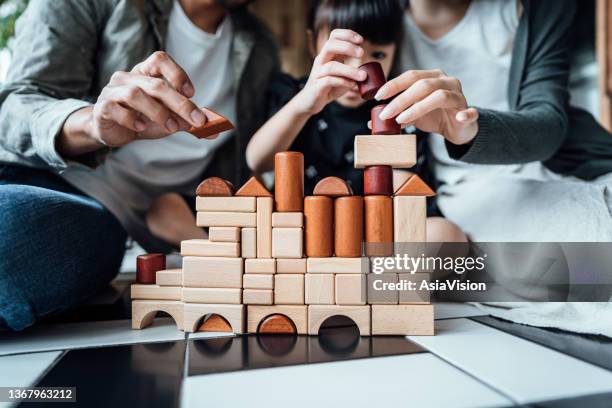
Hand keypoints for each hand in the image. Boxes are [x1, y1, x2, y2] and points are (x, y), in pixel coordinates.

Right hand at [90, 51, 207, 146]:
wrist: (114, 132)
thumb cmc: (143, 119)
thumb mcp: (169, 119)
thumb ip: (188, 122)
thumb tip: (213, 131)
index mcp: (145, 73)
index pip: (160, 59)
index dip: (177, 73)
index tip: (191, 94)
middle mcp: (127, 77)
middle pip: (155, 84)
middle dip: (179, 103)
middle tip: (196, 120)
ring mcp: (112, 91)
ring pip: (136, 94)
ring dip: (158, 112)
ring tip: (169, 128)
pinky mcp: (102, 108)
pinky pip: (116, 109)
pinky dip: (132, 119)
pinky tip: (141, 129)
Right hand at [294, 29, 366, 114]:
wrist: (310, 101)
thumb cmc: (328, 87)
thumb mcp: (341, 75)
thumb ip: (351, 70)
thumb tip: (367, 71)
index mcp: (327, 55)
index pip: (334, 36)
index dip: (347, 34)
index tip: (361, 40)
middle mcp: (321, 61)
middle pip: (330, 45)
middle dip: (348, 47)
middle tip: (362, 53)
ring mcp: (317, 73)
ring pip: (332, 66)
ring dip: (350, 70)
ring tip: (363, 76)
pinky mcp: (317, 86)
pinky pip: (329, 81)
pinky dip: (343, 81)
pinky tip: (351, 85)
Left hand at [375, 69, 478, 144]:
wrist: (457, 128)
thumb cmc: (434, 116)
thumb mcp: (412, 114)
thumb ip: (396, 114)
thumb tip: (372, 121)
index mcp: (432, 77)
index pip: (411, 76)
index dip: (394, 84)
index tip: (377, 96)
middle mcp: (446, 82)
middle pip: (423, 85)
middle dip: (401, 99)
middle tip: (385, 113)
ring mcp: (459, 95)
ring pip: (440, 96)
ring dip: (418, 108)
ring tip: (401, 120)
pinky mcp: (468, 111)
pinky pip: (469, 112)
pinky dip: (465, 114)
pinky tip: (458, 118)